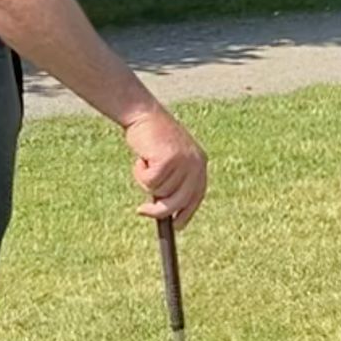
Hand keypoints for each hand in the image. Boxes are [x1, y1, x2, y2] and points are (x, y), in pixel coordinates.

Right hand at [124, 106, 207, 228]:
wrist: (144, 114)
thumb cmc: (154, 139)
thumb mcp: (171, 160)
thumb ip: (173, 181)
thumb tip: (166, 212)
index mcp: (200, 164)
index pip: (196, 196)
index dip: (187, 213)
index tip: (177, 227)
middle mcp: (196, 163)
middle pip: (178, 201)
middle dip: (158, 211)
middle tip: (141, 211)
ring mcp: (183, 161)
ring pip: (159, 191)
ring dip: (145, 180)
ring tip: (145, 161)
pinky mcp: (168, 159)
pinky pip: (150, 181)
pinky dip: (140, 173)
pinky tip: (141, 157)